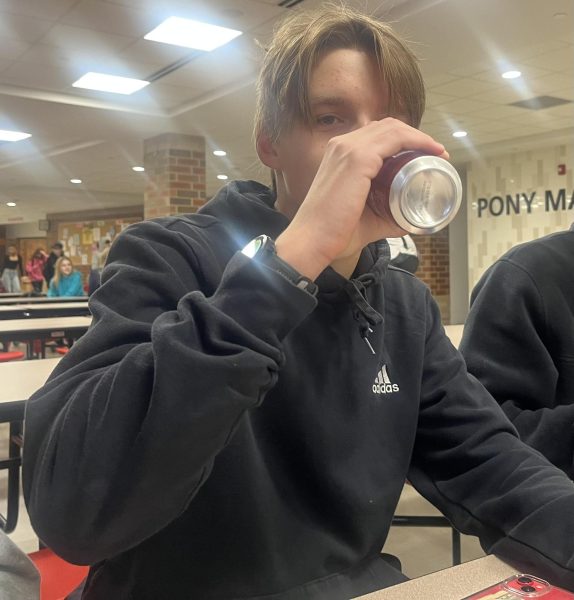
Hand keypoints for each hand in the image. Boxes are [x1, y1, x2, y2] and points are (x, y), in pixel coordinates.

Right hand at [276, 118, 445, 278]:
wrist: (313, 241)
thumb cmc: (334, 232)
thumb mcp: (364, 217)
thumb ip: (384, 215)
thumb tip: (407, 221)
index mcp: (339, 154)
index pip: (376, 134)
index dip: (403, 139)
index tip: (424, 155)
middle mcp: (342, 145)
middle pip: (387, 127)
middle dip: (414, 136)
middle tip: (435, 154)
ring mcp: (349, 149)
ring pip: (393, 129)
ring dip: (419, 137)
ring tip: (437, 153)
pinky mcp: (357, 159)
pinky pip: (395, 140)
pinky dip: (416, 142)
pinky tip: (429, 152)